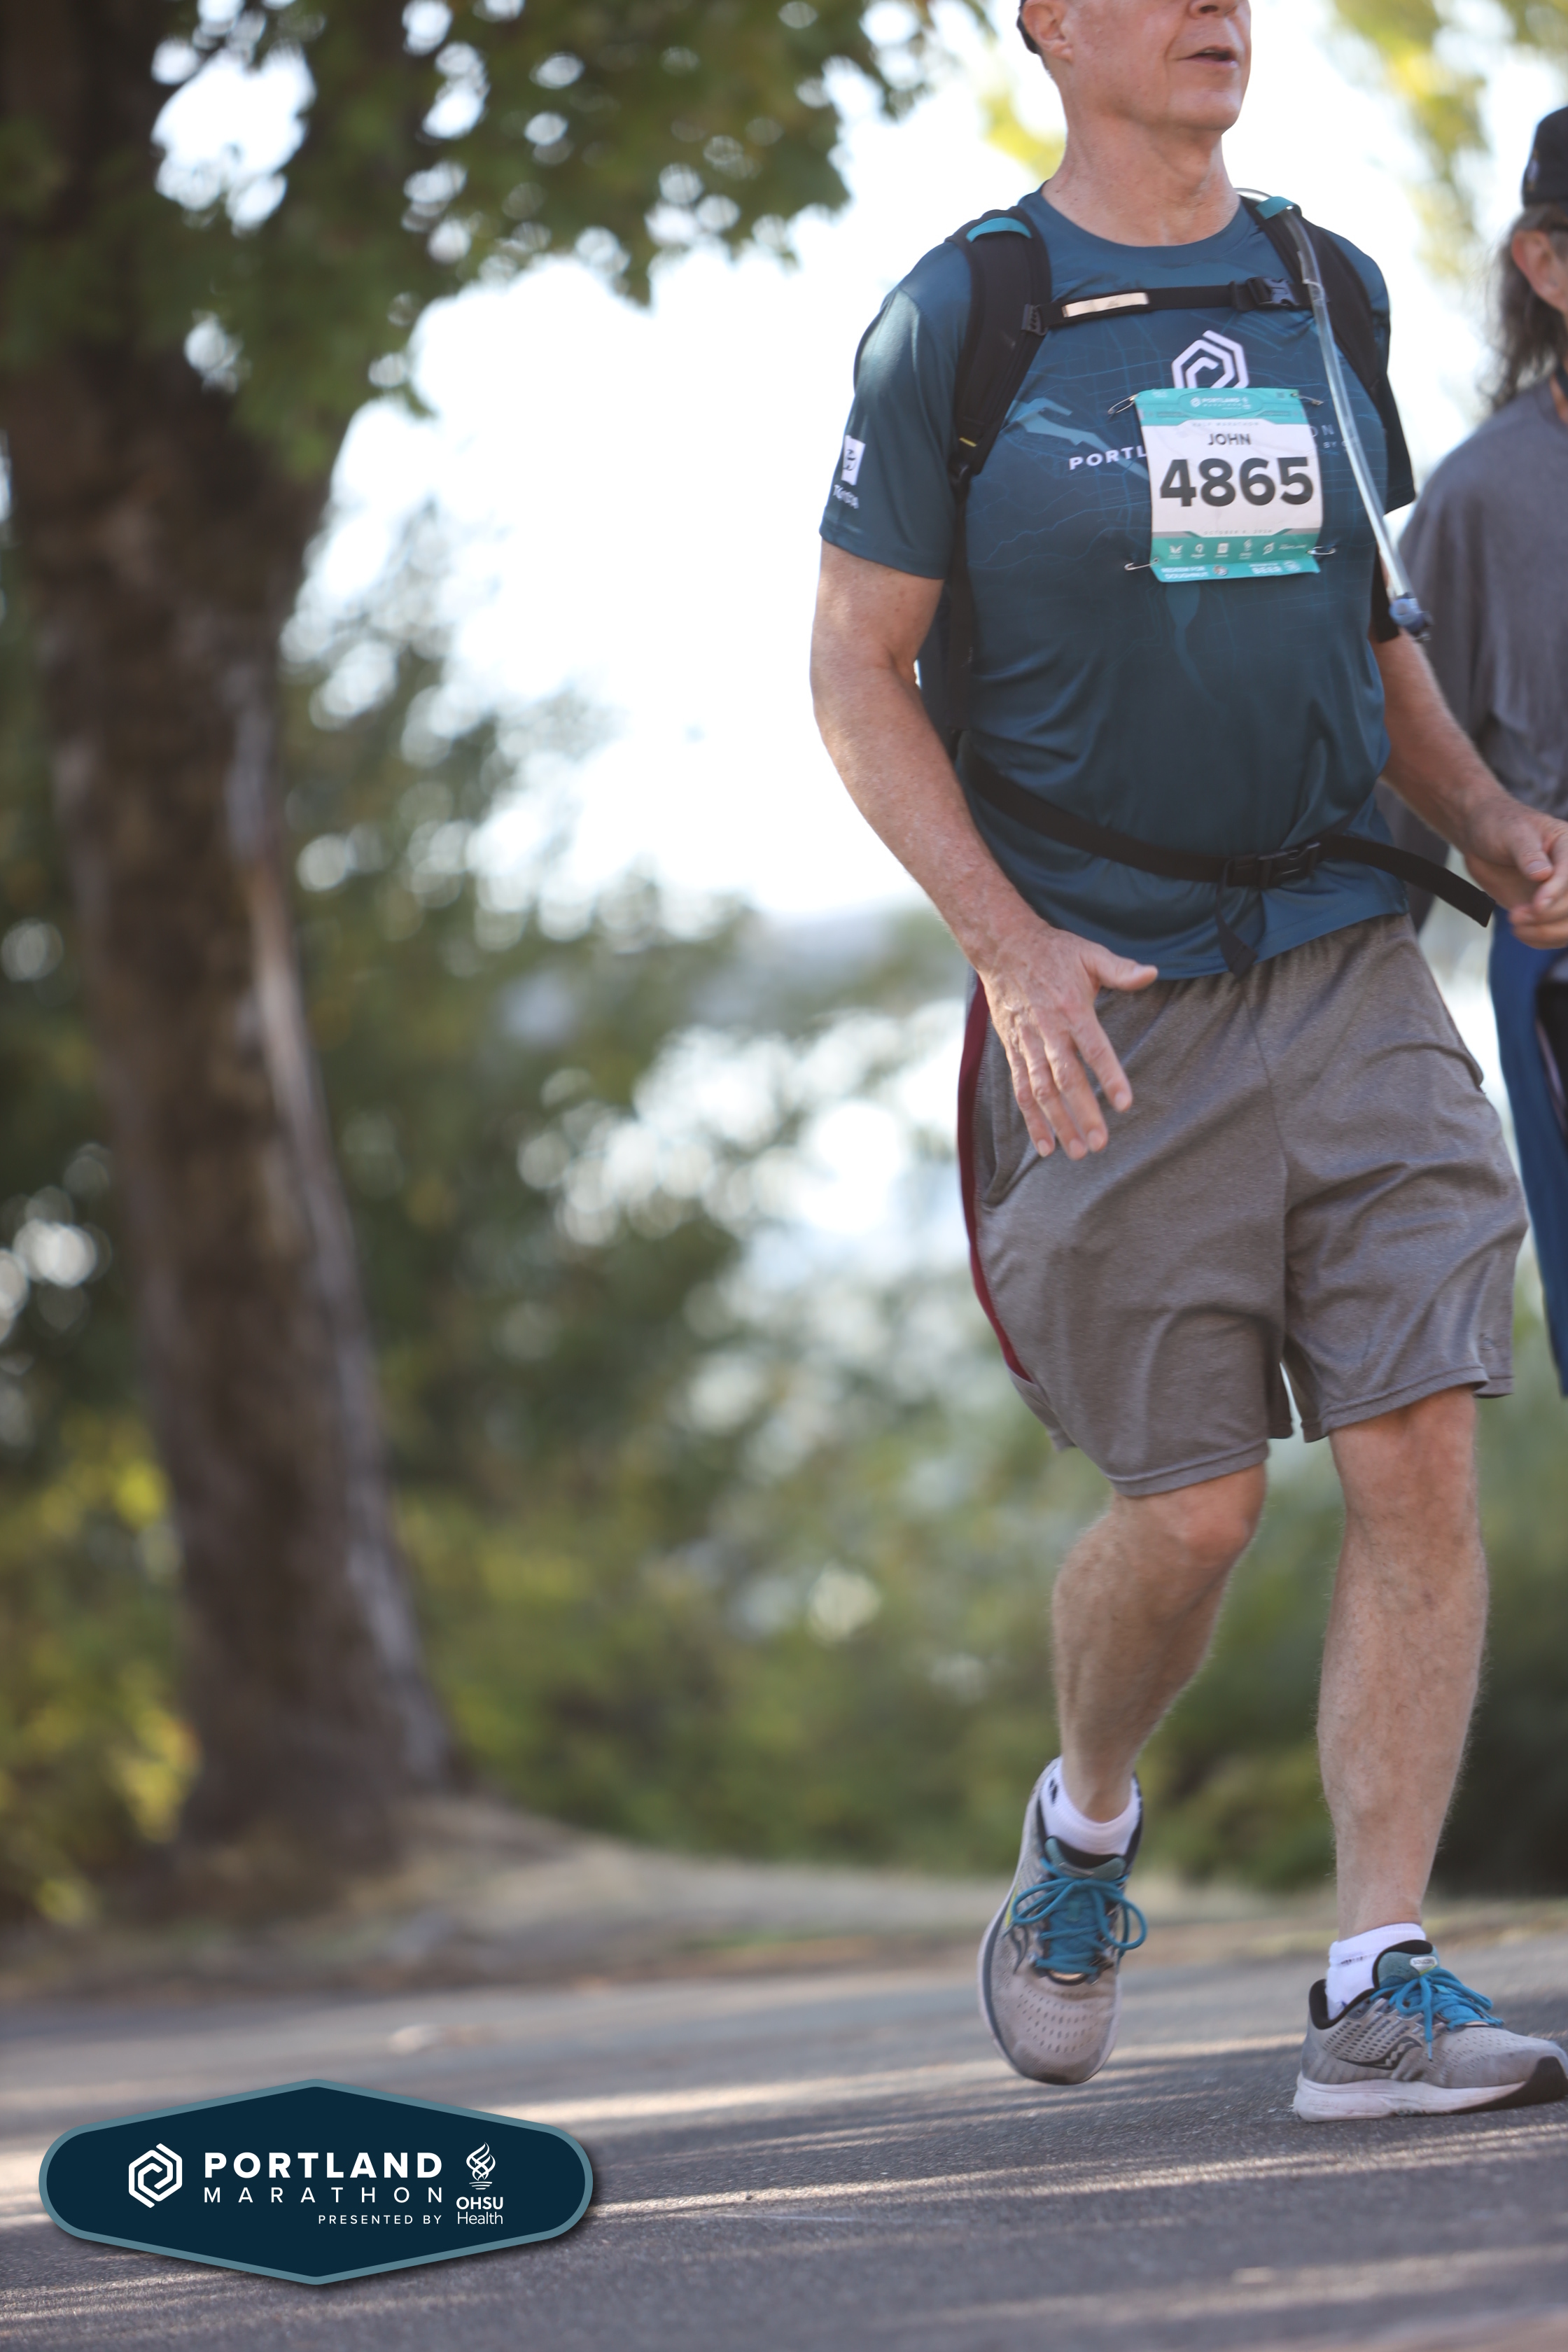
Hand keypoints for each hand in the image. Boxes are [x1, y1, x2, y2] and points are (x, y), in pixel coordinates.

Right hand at [980, 921, 1157, 1158]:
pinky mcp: (1014, 1052)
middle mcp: (1048, 1031)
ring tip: (1077, 1152)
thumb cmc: (1054, 952)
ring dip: (1058, 1124)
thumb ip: (1120, 970)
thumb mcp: (1089, 954)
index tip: (1124, 1104)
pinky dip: (1032, 1120)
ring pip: (1042, 1091)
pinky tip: (1045, 1146)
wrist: (1003, 948)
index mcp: (1072, 1009)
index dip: (1108, 1076)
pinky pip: (1021, 1091)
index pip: (1093, 1049)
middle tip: (1100, 1144)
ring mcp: (1028, 1045)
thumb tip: (1152, 973)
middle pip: (1066, 1079)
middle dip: (1082, 1113)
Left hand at [1461, 801, 1567, 949]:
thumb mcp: (1511, 833)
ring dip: (1547, 932)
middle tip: (1515, 916)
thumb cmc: (1498, 827)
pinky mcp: (1548, 908)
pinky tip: (1521, 932)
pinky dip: (1541, 939)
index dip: (1557, 892)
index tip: (1536, 905)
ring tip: (1516, 927)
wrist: (1482, 839)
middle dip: (1548, 915)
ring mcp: (1560, 892)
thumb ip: (1527, 853)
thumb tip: (1544, 874)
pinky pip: (1557, 933)